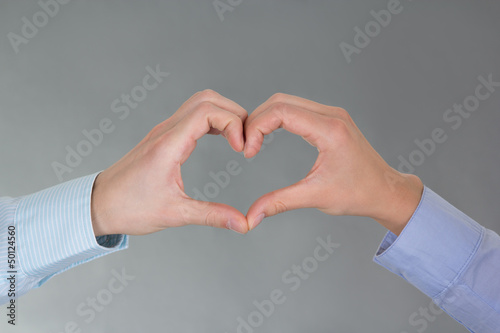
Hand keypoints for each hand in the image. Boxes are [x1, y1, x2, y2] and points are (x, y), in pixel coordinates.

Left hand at [91, 90, 248, 235]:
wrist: (99, 205)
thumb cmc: (129, 208)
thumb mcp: (175, 214)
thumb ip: (212, 216)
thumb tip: (243, 223)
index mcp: (168, 145)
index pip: (207, 111)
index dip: (233, 124)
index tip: (242, 150)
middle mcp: (166, 131)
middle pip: (207, 99)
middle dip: (234, 114)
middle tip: (246, 141)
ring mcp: (163, 130)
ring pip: (199, 103)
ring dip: (223, 114)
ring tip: (237, 139)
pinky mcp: (162, 136)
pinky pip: (191, 115)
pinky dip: (211, 120)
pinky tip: (221, 138)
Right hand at [244, 93, 423, 234]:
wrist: (386, 191)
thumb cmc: (358, 194)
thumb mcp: (315, 197)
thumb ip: (279, 203)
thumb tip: (251, 217)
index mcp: (329, 130)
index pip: (281, 111)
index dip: (256, 127)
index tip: (249, 152)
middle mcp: (331, 115)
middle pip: (280, 101)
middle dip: (256, 120)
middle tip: (247, 146)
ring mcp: (332, 114)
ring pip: (287, 101)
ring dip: (266, 117)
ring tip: (255, 142)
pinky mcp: (331, 119)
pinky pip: (298, 108)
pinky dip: (278, 118)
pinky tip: (270, 135)